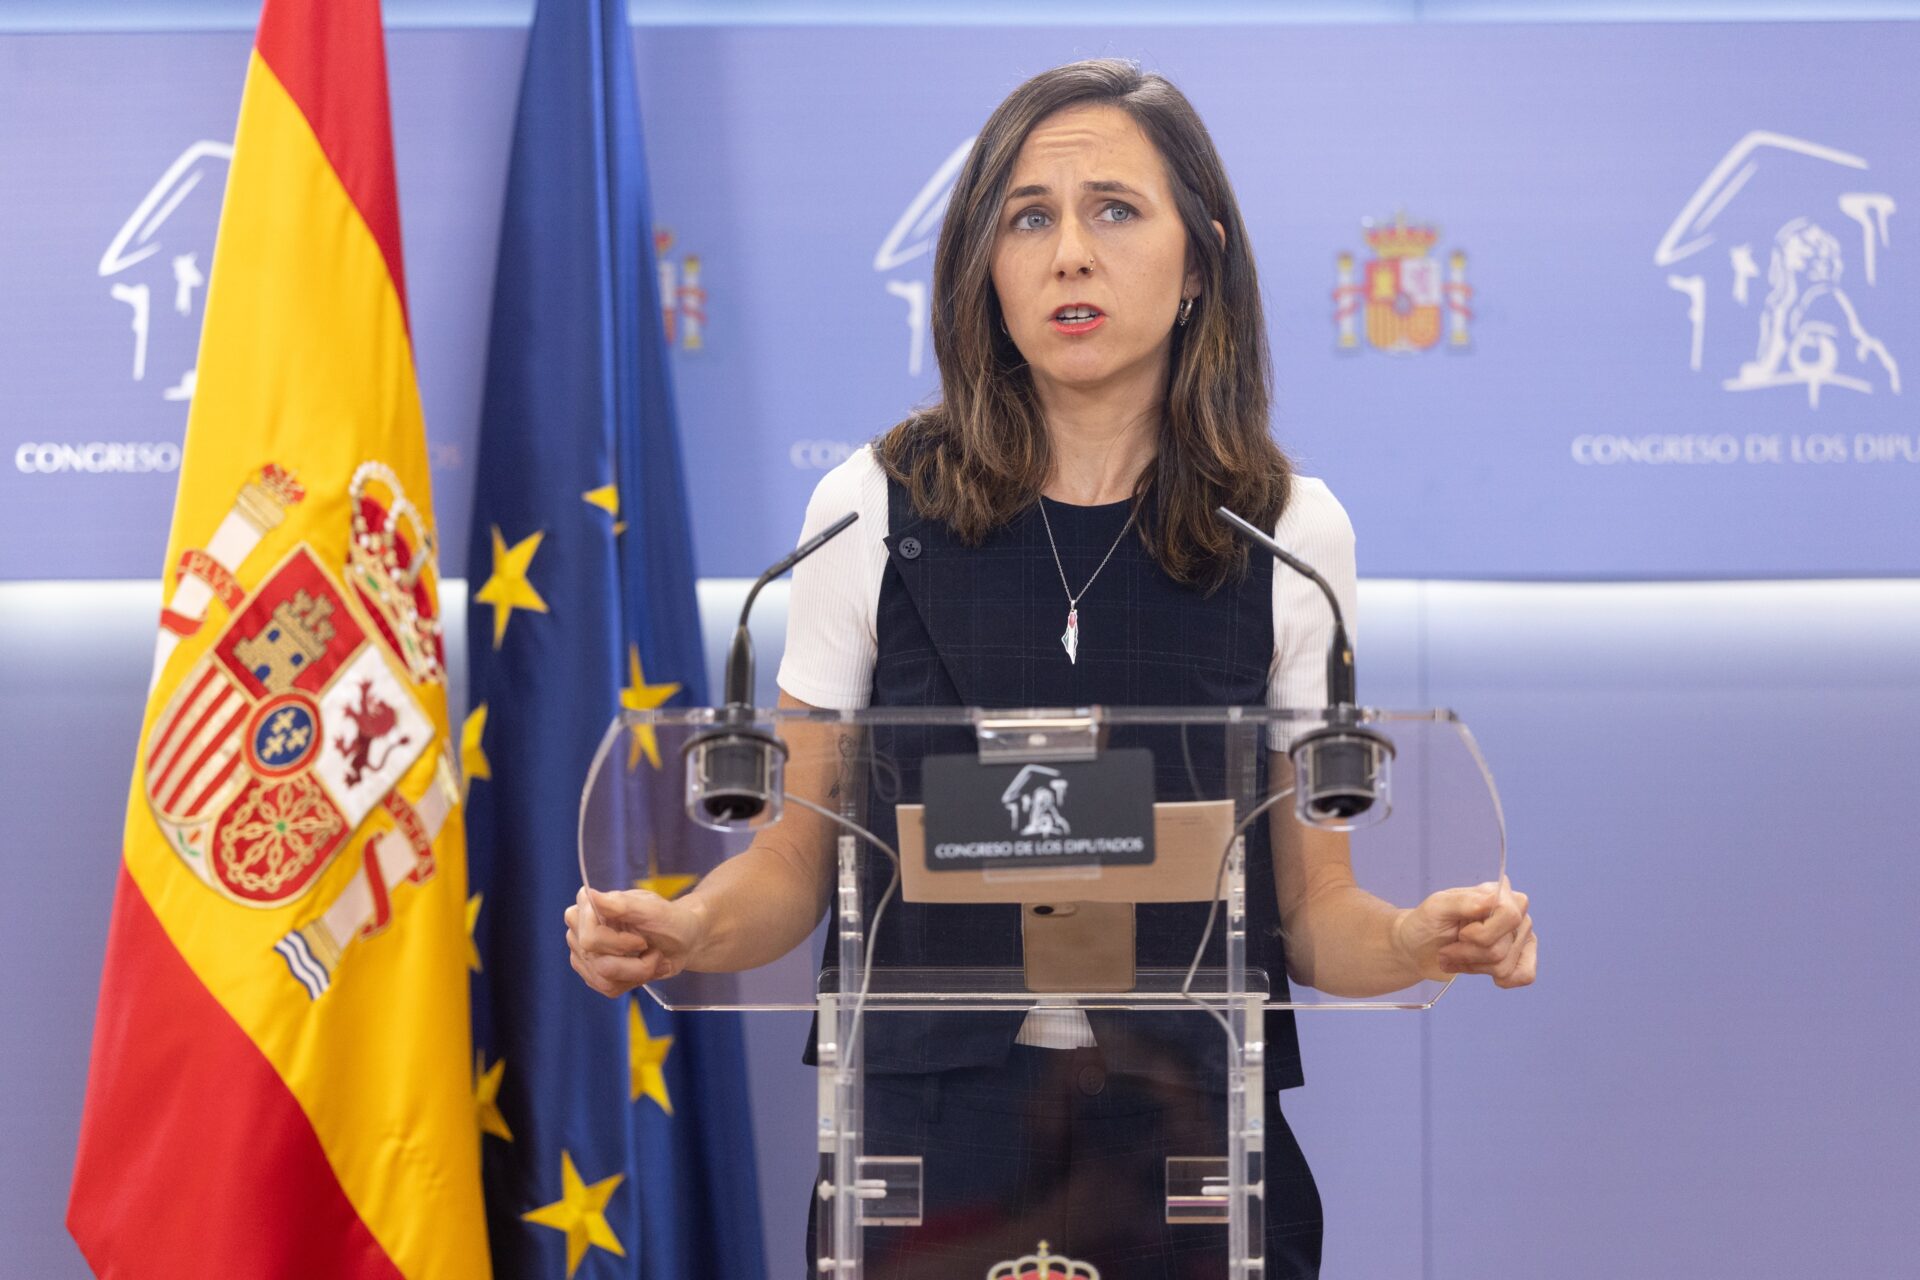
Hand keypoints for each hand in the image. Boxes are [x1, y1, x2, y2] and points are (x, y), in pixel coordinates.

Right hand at [564, 886, 706, 997]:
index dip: (618, 943)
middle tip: (650, 949)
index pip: (589, 937)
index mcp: (590, 907)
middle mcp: (580, 930)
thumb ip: (621, 903)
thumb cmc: (668, 919)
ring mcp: (584, 953)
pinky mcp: (593, 974)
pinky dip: (633, 981)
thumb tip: (590, 894)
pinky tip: (644, 968)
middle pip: (596, 960)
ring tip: (652, 958)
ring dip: (638, 972)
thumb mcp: (652, 909)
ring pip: (603, 978)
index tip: (641, 940)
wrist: (681, 941)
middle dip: (633, 962)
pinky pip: (608, 988)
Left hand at [1392, 875, 1535, 988]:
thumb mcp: (1436, 907)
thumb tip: (1495, 898)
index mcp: (1498, 892)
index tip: (1461, 934)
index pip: (1509, 915)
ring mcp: (1519, 935)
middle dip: (1469, 953)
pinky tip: (1480, 969)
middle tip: (1449, 947)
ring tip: (1455, 956)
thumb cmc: (1426, 924)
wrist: (1419, 949)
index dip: (1482, 933)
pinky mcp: (1519, 958)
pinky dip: (1498, 979)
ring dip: (1472, 965)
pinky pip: (1525, 976)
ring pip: (1504, 966)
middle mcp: (1515, 911)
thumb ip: (1464, 901)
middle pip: (1502, 947)